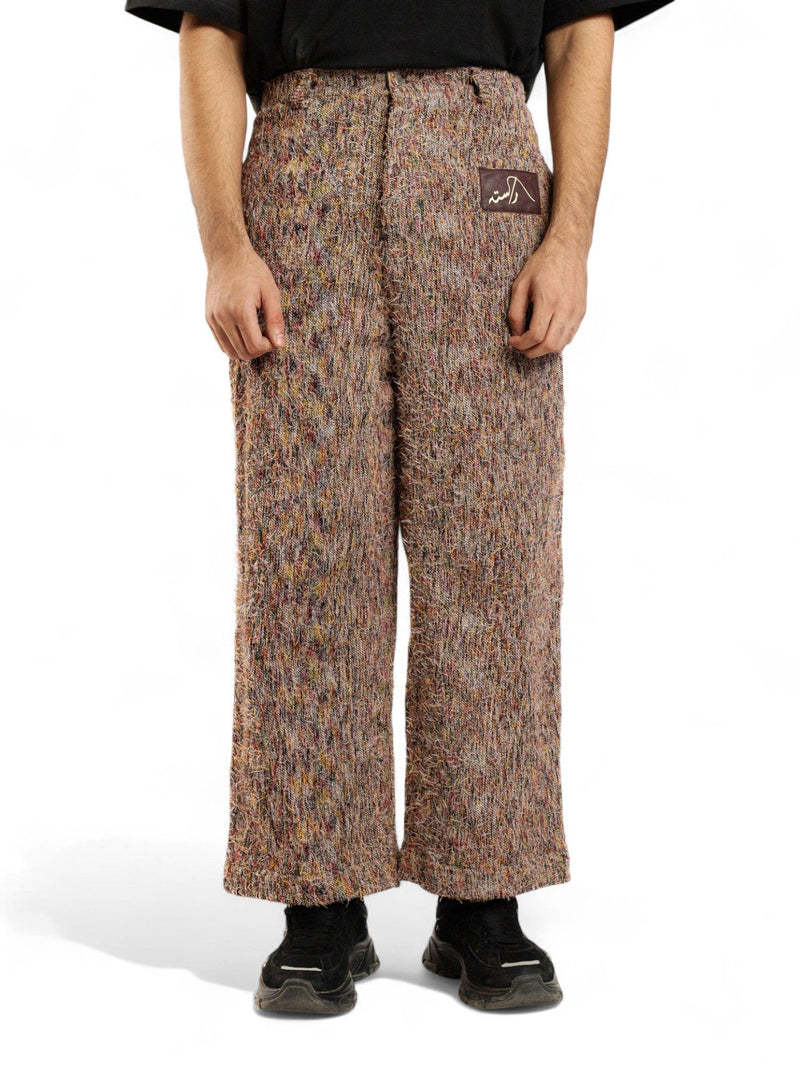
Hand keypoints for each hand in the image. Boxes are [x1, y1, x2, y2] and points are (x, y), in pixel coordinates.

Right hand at [205, 244, 285, 360]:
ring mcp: (213, 318)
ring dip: (246, 350)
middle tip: (267, 337)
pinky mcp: (209, 318)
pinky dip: (234, 345)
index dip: (269, 346)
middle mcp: (223, 317)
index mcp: (240, 310)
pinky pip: (221, 344)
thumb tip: (279, 345)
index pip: (255, 346)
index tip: (274, 336)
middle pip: (243, 352)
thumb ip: (275, 320)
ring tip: (256, 335)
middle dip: (259, 350)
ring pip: (230, 352)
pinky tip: (245, 334)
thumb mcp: (270, 293)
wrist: (226, 255)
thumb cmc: (252, 271)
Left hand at [507, 234, 586, 357]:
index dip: (521, 344)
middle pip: (549, 345)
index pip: (536, 336)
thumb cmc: (543, 263)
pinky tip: (546, 334)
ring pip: (561, 345)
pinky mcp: (581, 311)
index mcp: (548, 300)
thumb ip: (516, 312)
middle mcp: (565, 308)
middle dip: (531, 351)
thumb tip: (517, 334)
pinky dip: (556, 342)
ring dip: (544, 350)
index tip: (512, 341)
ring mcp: (576, 311)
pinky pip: (569, 336)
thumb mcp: (520, 284)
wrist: (568, 249)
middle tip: (521, 346)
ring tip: (532, 342)